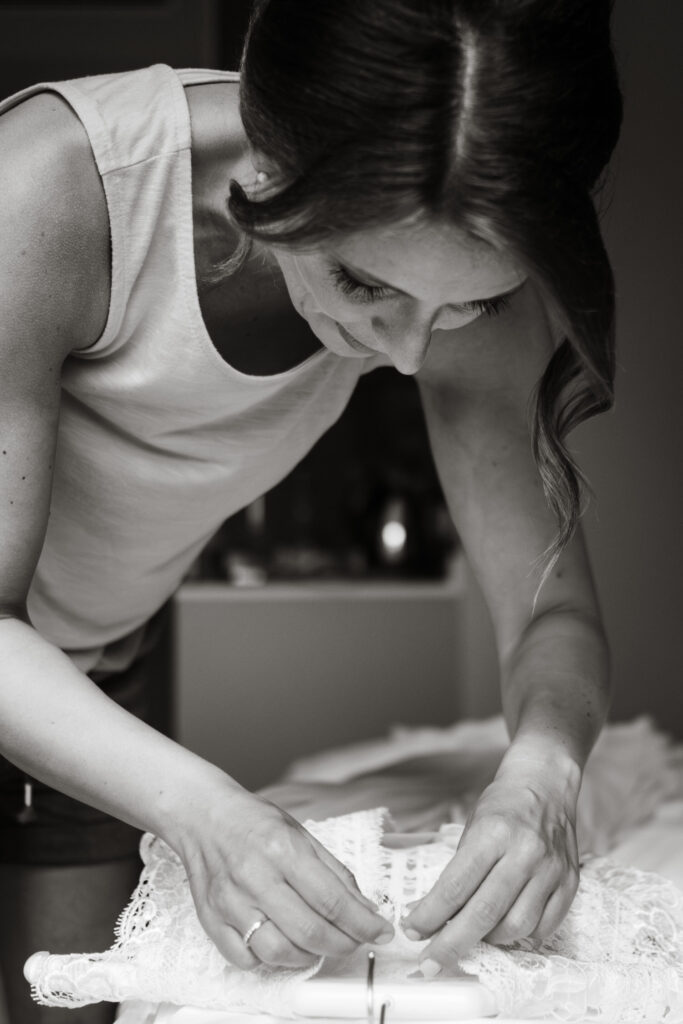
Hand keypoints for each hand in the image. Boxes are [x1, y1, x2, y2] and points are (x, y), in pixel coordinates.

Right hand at [177, 784, 393, 970]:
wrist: (203, 816)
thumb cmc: (253, 822)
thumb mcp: (301, 834)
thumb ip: (335, 872)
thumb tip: (365, 908)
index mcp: (282, 849)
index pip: (332, 900)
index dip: (363, 923)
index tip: (380, 932)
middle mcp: (255, 876)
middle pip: (309, 931)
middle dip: (342, 944)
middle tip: (354, 941)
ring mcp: (230, 901)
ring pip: (278, 952)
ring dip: (309, 957)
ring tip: (319, 944)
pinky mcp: (211, 919)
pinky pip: (245, 959)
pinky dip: (269, 960)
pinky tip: (280, 942)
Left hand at [401, 747, 580, 972]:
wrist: (546, 784)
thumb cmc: (503, 805)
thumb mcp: (471, 827)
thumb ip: (458, 871)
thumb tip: (431, 914)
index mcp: (494, 833)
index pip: (455, 886)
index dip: (430, 915)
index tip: (412, 932)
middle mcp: (525, 852)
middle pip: (483, 914)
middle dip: (451, 944)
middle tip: (429, 963)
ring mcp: (551, 869)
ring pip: (516, 927)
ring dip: (488, 940)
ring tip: (472, 936)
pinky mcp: (569, 883)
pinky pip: (544, 927)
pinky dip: (520, 936)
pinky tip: (504, 929)